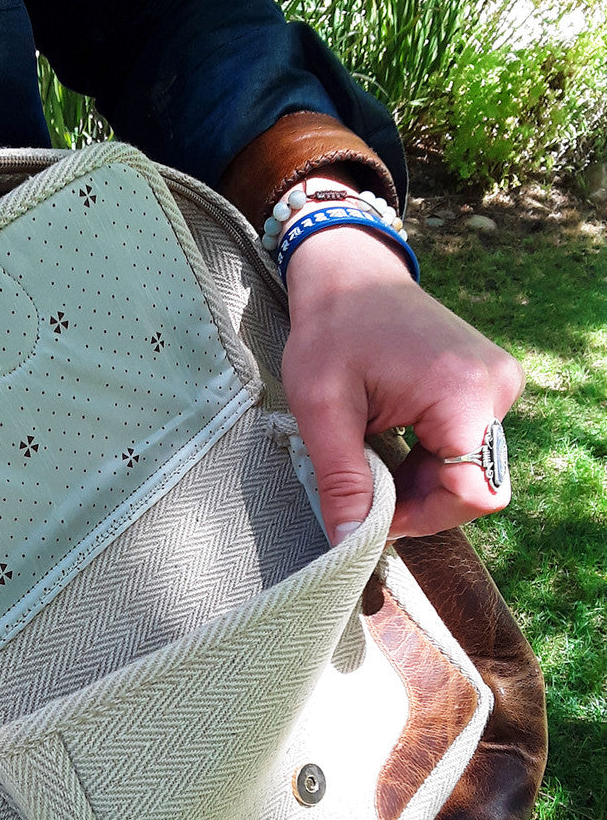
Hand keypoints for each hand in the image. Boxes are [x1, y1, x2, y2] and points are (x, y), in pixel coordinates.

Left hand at [281, 223, 523, 542]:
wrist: (351, 275)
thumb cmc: (332, 331)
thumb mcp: (321, 409)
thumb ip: (340, 479)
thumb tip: (348, 544)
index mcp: (463, 392)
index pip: (473, 493)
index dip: (424, 518)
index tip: (374, 516)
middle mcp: (496, 388)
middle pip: (474, 488)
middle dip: (420, 504)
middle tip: (366, 491)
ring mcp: (498, 386)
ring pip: (471, 473)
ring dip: (421, 484)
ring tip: (374, 458)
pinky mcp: (489, 387)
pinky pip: (468, 450)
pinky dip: (429, 462)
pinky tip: (392, 445)